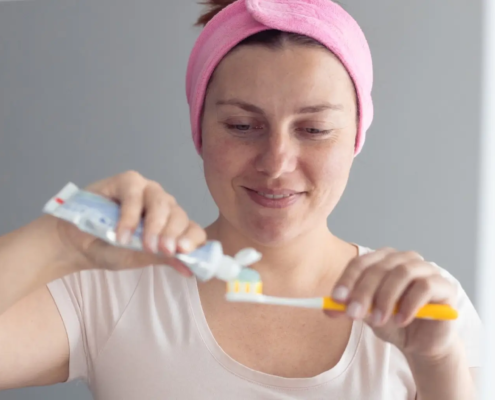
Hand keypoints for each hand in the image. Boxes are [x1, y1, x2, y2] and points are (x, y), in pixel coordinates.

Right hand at [54, 170, 206, 274]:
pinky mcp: (128, 181)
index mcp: (172, 225)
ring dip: (154, 226)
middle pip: (179, 216)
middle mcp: (165, 206)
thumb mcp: (138, 259)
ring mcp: (148, 191)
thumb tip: (190, 269)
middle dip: (171, 235)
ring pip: (161, 203)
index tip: (183, 252)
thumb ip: (163, 259)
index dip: (192, 240)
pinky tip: (121, 235)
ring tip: (143, 245)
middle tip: (160, 251)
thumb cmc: (110, 249)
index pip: (193, 230)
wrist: (76, 242)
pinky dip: (130, 217)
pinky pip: (135, 196)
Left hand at [326, 248, 458, 358]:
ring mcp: (426, 269)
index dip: (347, 280)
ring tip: (379, 320)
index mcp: (382, 260)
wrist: (421, 343)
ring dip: (386, 298)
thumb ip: (349, 308)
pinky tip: (401, 320)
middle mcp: (403, 259)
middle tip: (354, 314)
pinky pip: (425, 286)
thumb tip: (328, 307)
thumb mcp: (366, 316)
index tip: (337, 299)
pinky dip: (410, 304)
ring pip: (402, 272)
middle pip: (379, 267)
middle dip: (363, 292)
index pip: (360, 263)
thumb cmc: (392, 322)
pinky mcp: (444, 285)